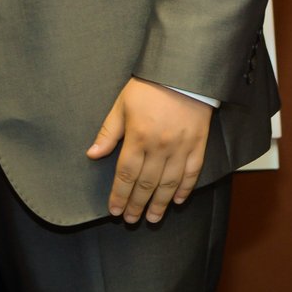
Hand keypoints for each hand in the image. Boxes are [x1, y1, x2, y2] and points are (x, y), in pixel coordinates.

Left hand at [86, 78, 212, 223]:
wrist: (183, 71)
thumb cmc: (150, 86)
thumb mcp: (122, 104)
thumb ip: (108, 132)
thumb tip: (93, 154)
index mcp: (138, 137)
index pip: (125, 175)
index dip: (119, 195)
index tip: (115, 210)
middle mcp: (159, 146)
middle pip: (146, 183)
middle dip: (137, 204)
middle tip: (131, 220)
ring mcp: (181, 146)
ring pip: (169, 183)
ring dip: (160, 203)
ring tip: (152, 218)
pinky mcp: (198, 143)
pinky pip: (193, 171)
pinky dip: (186, 188)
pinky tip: (179, 200)